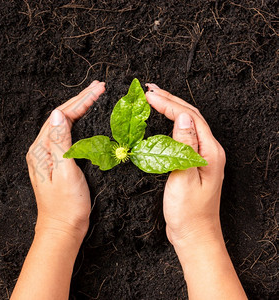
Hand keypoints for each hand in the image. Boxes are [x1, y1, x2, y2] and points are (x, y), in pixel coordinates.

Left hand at [12, 81, 105, 299]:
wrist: (63, 230)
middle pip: (61, 118)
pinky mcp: (57, 164)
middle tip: (99, 87)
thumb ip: (60, 142)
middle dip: (81, 101)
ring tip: (95, 97)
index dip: (80, 101)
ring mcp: (49, 157)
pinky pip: (68, 137)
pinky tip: (88, 121)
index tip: (98, 90)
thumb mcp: (65, 172)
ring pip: (65, 126)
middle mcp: (42, 150)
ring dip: (80, 110)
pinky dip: (80, 125)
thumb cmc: (65, 206)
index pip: (60, 117)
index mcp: (40, 150)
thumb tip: (56, 114)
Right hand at [145, 84, 245, 299]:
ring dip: (171, 109)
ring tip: (154, 98)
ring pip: (187, 124)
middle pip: (191, 116)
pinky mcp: (193, 163)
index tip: (149, 95)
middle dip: (170, 100)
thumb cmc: (188, 212)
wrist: (194, 234)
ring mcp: (202, 156)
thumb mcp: (183, 177)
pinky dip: (171, 123)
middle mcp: (209, 151)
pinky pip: (183, 136)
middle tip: (149, 89)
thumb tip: (184, 116)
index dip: (169, 103)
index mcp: (209, 152)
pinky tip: (162, 121)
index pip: (189, 117)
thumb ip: (184, 146)